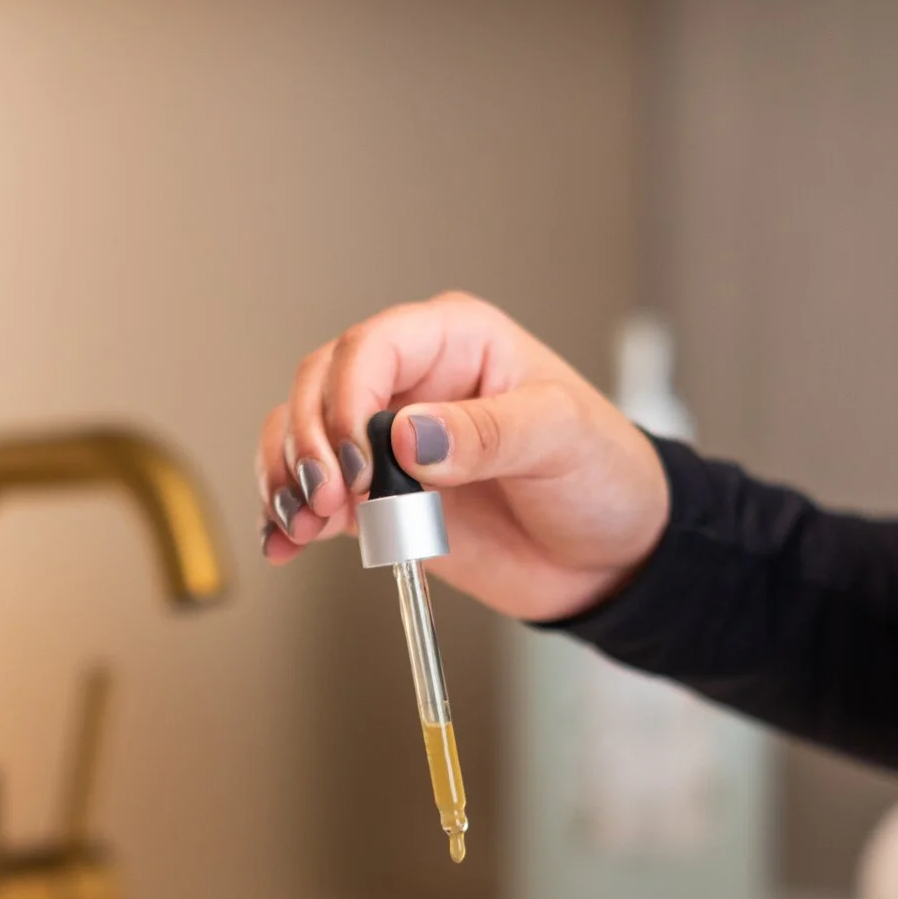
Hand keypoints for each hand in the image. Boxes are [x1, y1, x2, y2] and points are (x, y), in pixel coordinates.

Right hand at [257, 292, 669, 621]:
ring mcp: (388, 441)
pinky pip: (314, 494)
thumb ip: (487, 434)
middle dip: (310, 443)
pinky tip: (286, 542)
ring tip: (300, 524)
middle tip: (329, 496)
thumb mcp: (561, 439)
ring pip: (302, 436)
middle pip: (321, 387)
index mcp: (457, 342)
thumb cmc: (604, 475)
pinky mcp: (379, 497)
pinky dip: (290, 517)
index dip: (347, 400)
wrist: (611, 556)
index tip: (354, 460)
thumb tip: (409, 437)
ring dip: (288, 480)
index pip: (371, 348)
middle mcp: (413, 383)